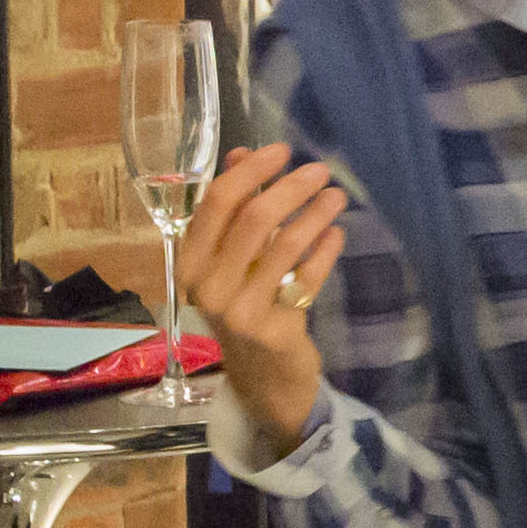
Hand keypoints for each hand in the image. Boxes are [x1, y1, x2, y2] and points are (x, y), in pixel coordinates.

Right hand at [181, 141, 352, 440]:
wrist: (260, 377)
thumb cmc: (243, 305)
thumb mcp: (230, 259)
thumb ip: (234, 209)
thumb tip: (242, 154)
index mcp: (190, 263)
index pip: (215, 203)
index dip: (251, 171)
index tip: (281, 150)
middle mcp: (207, 287)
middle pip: (252, 219)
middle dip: (290, 187)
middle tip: (320, 171)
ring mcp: (240, 311)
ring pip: (284, 245)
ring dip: (315, 214)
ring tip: (336, 197)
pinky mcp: (275, 329)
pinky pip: (308, 278)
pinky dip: (325, 250)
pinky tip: (336, 234)